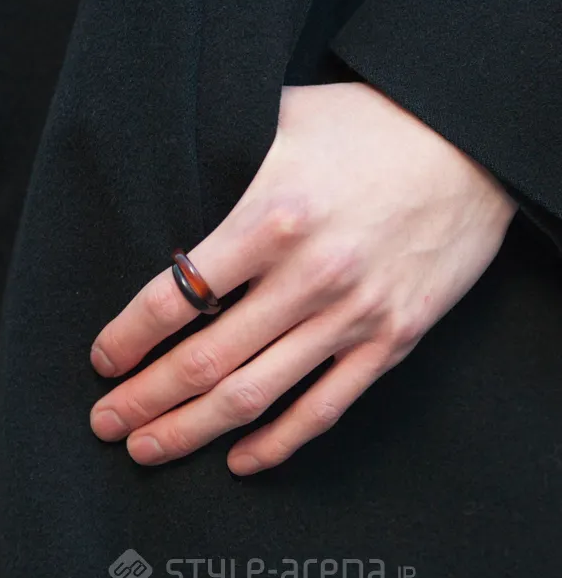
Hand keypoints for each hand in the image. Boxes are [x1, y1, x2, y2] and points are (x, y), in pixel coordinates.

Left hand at [89, 83, 516, 473]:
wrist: (473, 151)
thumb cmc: (377, 128)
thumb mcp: (291, 118)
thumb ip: (228, 148)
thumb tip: (173, 163)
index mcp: (271, 219)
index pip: (175, 296)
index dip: (128, 337)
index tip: (104, 359)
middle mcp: (308, 277)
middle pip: (205, 360)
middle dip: (144, 400)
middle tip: (106, 423)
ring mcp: (352, 318)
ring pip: (255, 395)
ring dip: (192, 430)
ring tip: (149, 448)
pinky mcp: (390, 342)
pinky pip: (325, 408)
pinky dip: (278, 443)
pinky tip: (240, 460)